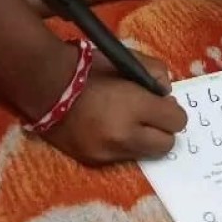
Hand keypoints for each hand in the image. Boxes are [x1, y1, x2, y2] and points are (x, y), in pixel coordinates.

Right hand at [43, 51, 186, 165]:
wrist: (44, 85)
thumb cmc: (90, 67)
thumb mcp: (129, 60)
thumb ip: (157, 75)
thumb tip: (166, 94)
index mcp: (135, 107)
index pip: (177, 120)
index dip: (172, 110)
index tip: (161, 102)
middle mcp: (124, 136)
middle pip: (167, 144)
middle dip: (163, 130)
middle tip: (149, 115)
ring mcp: (108, 153)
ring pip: (145, 154)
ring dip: (143, 140)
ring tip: (127, 122)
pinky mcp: (94, 161)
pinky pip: (122, 157)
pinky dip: (122, 145)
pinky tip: (109, 130)